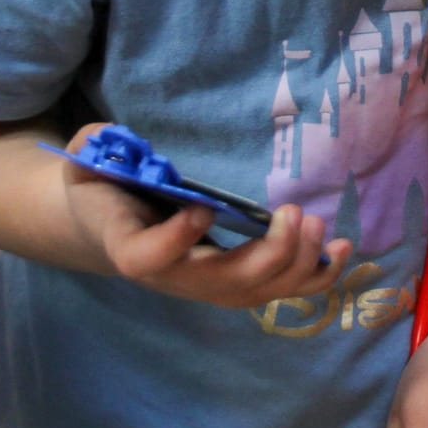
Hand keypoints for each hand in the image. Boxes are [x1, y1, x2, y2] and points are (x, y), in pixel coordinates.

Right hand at [57, 122, 348, 309]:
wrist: (112, 228)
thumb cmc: (103, 191)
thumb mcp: (85, 165)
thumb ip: (90, 148)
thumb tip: (105, 135)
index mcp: (131, 245)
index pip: (147, 259)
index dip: (174, 242)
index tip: (202, 210)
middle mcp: (174, 277)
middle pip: (223, 284)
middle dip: (268, 254)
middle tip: (294, 213)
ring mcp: (207, 286)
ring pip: (258, 293)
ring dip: (297, 265)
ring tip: (319, 225)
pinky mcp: (235, 283)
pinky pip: (280, 290)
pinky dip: (316, 276)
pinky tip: (342, 249)